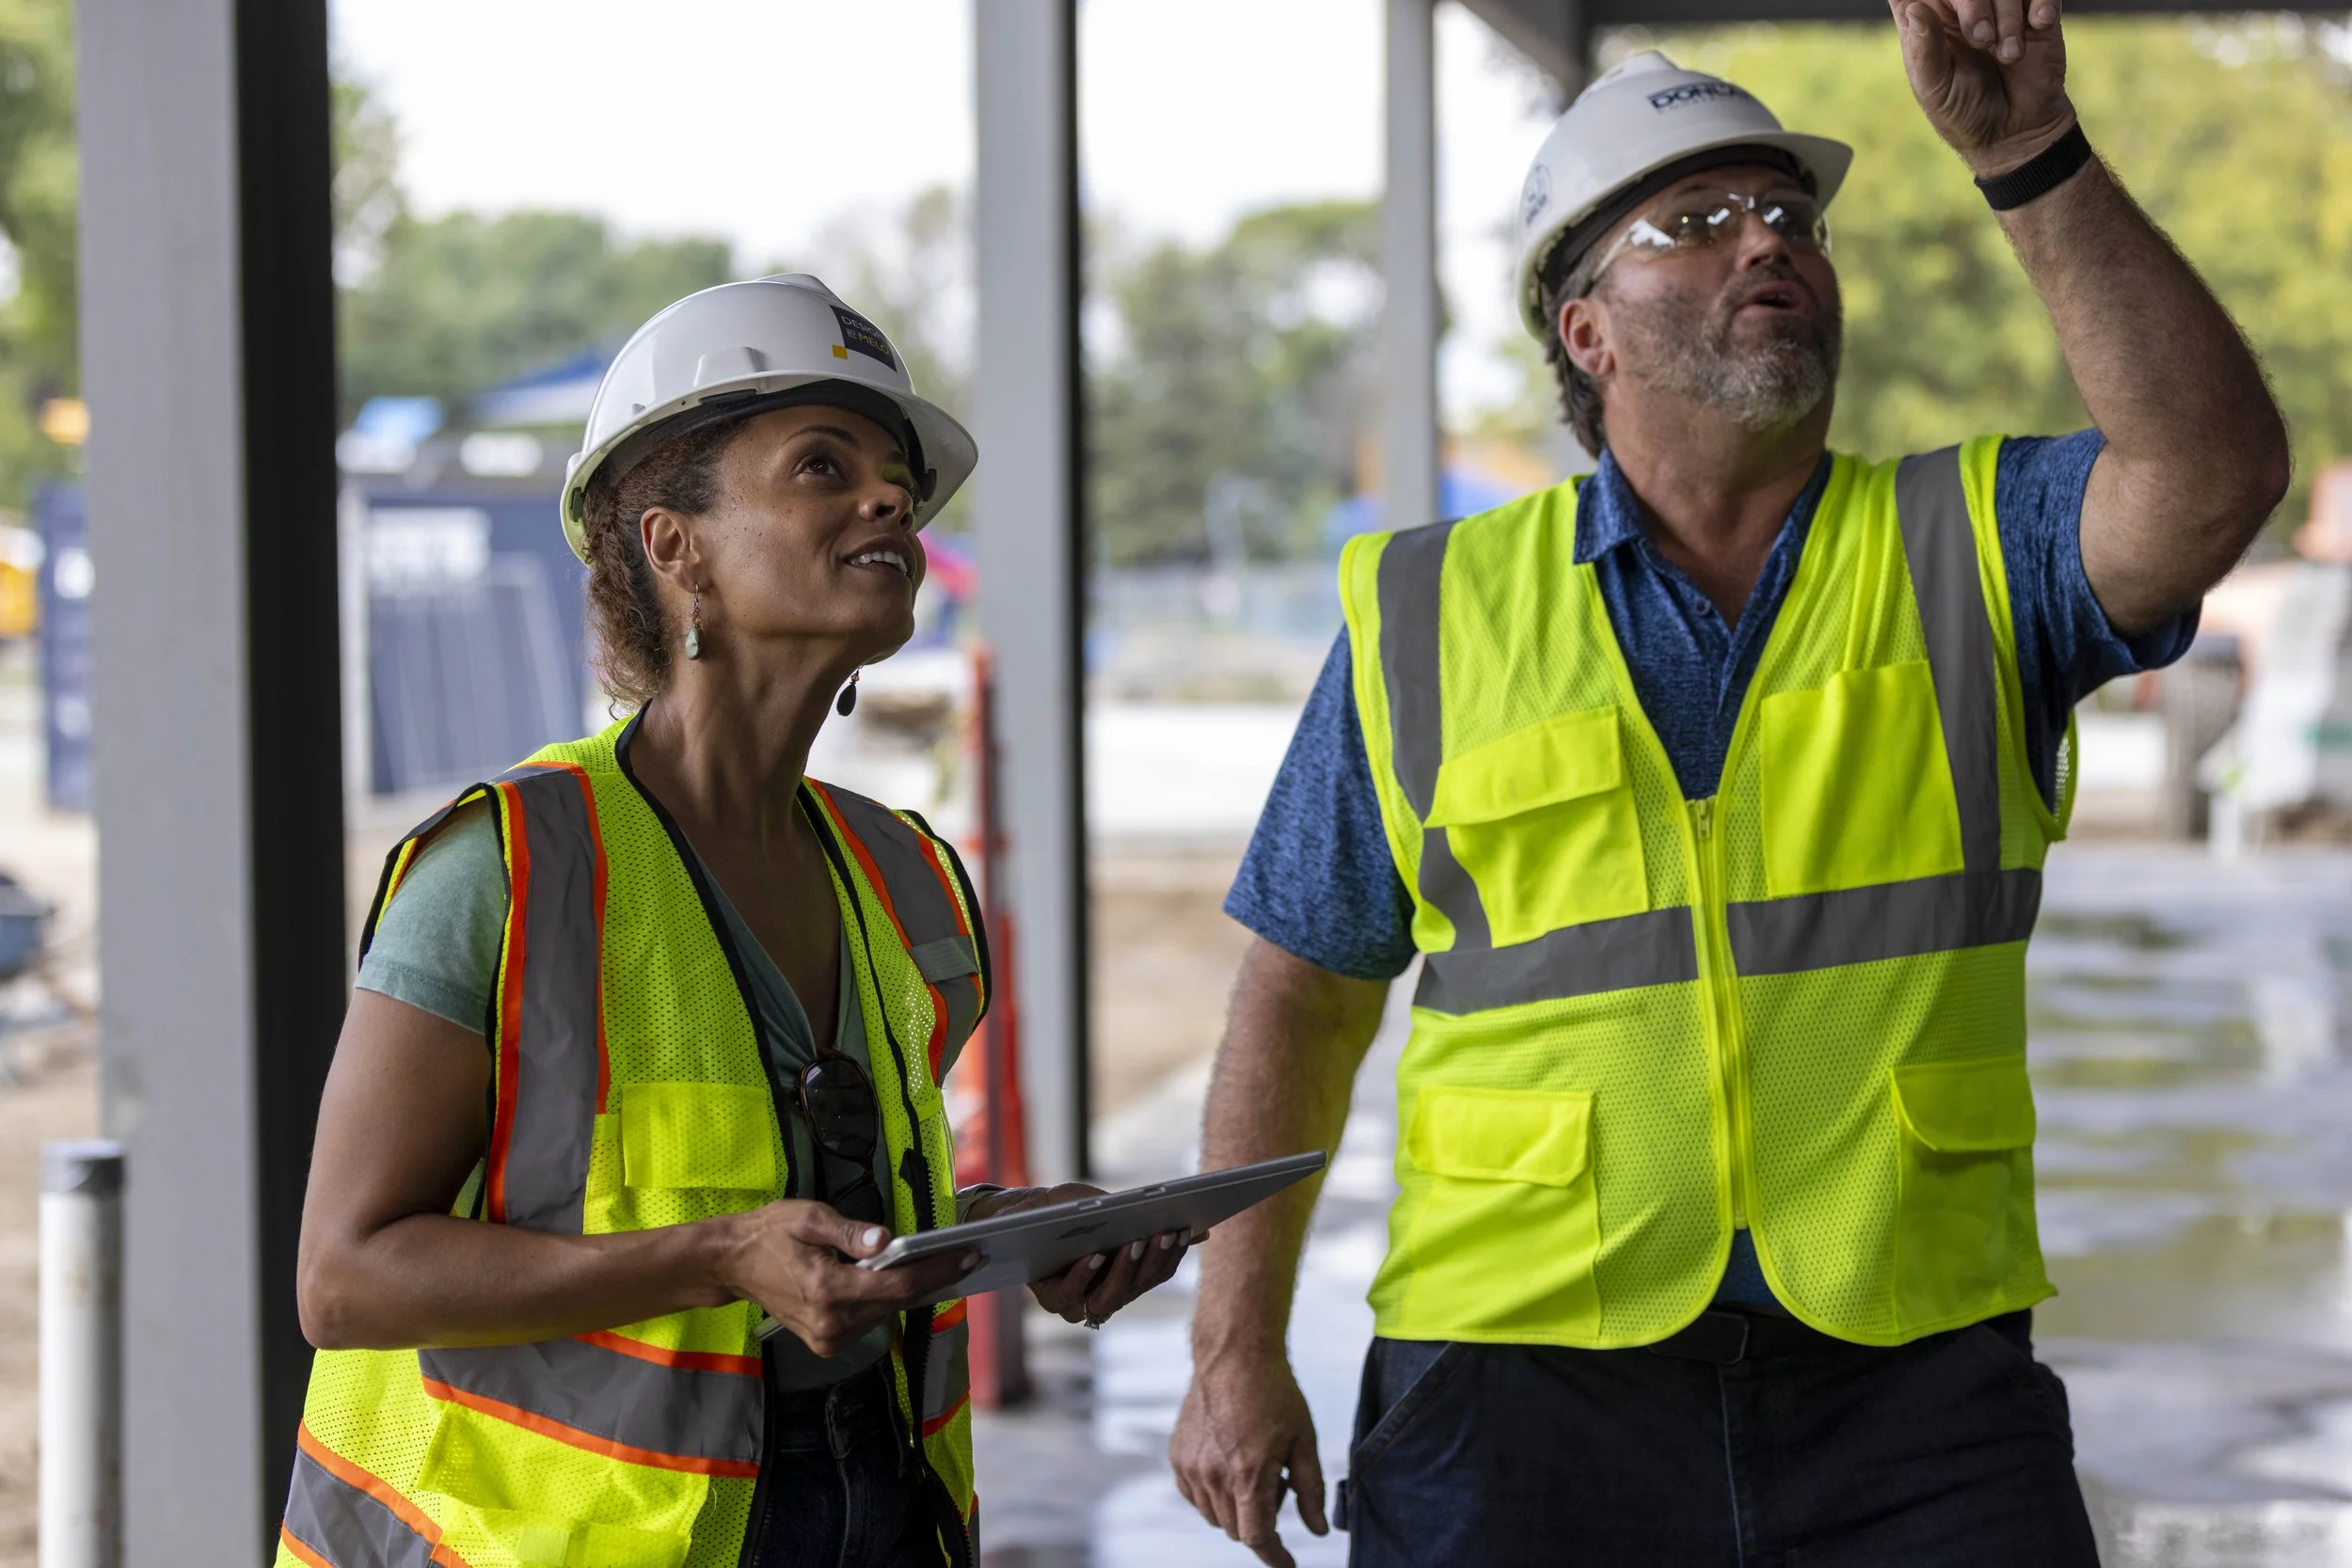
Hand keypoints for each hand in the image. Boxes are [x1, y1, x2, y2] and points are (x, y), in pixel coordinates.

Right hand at [712, 1200, 971, 1357]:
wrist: (733, 1264)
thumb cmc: (770, 1233)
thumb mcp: (809, 1218)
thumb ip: (849, 1231)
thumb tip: (885, 1241)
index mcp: (827, 1290)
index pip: (898, 1286)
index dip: (938, 1271)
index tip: (970, 1256)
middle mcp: (831, 1323)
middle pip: (898, 1301)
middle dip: (933, 1278)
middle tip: (966, 1256)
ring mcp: (828, 1338)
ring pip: (886, 1312)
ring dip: (910, 1289)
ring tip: (941, 1264)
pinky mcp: (826, 1343)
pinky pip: (869, 1320)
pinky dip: (886, 1300)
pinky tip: (900, 1279)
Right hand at [985, 1183, 1192, 1325]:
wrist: (1061, 1219)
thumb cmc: (1040, 1216)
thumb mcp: (1032, 1211)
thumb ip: (1023, 1215)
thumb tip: (1005, 1220)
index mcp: (1052, 1293)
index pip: (1066, 1295)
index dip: (1080, 1277)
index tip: (1094, 1254)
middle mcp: (1084, 1304)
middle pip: (1110, 1296)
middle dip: (1126, 1268)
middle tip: (1137, 1239)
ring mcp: (1114, 1294)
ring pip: (1139, 1286)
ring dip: (1156, 1259)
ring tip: (1167, 1231)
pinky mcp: (1138, 1281)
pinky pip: (1157, 1273)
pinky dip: (1171, 1252)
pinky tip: (1184, 1229)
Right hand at [1170, 1345, 1325, 1567]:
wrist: (1234, 1353)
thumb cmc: (1274, 1392)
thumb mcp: (1304, 1441)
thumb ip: (1311, 1491)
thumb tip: (1318, 1530)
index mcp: (1247, 1474)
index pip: (1258, 1537)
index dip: (1275, 1556)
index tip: (1287, 1564)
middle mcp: (1213, 1475)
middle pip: (1236, 1530)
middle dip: (1261, 1521)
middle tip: (1278, 1483)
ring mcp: (1190, 1466)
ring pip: (1215, 1516)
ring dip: (1236, 1508)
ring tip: (1254, 1466)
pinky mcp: (1177, 1456)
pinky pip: (1196, 1496)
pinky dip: (1214, 1494)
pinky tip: (1231, 1462)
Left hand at [1890, 0, 2073, 177]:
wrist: (2017, 133)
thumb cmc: (1965, 113)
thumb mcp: (1936, 89)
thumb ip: (1924, 49)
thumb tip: (1914, 8)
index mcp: (1928, 22)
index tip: (1952, 27)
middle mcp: (1962, 8)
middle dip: (1975, 5)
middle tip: (1982, 41)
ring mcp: (2001, 8)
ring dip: (2009, 16)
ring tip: (2010, 57)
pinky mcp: (2036, 11)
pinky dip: (2042, 3)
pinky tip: (2040, 25)